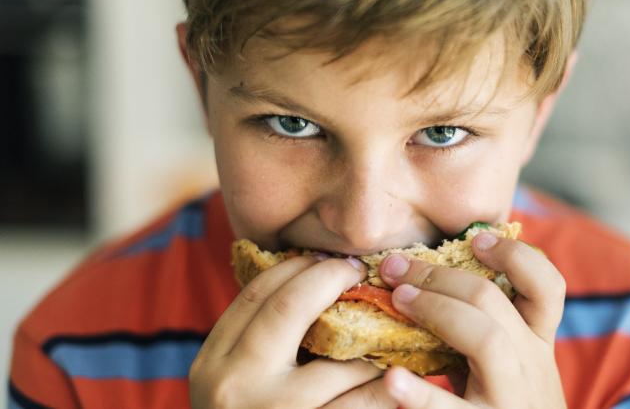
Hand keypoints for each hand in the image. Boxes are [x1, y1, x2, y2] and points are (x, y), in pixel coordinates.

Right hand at [189, 254, 397, 407]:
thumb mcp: (234, 384)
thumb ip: (259, 343)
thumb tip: (309, 279)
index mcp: (211, 367)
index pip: (254, 295)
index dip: (295, 268)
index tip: (324, 258)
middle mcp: (233, 389)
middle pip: (288, 309)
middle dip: (328, 281)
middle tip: (355, 272)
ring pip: (338, 364)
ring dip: (369, 345)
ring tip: (385, 331)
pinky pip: (363, 406)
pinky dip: (385, 390)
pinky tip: (396, 378)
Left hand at [377, 233, 566, 407]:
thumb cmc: (504, 407)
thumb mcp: (510, 368)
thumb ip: (485, 331)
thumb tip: (431, 277)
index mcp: (537, 346)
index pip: (548, 287)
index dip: (515, 255)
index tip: (477, 238)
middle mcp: (530, 367)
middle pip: (495, 303)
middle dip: (441, 275)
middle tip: (395, 266)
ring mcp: (509, 401)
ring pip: (487, 340)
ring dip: (436, 310)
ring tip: (398, 300)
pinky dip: (421, 396)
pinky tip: (392, 381)